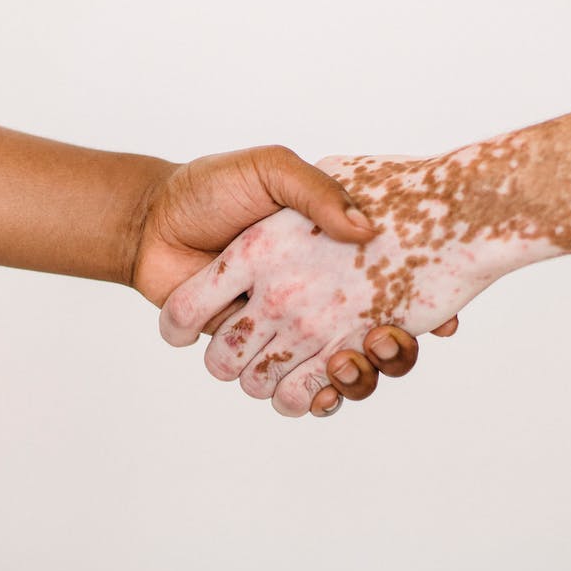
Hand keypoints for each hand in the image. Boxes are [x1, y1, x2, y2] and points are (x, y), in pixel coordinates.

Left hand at [130, 145, 456, 411]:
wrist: (156, 218)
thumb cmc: (217, 187)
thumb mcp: (273, 170)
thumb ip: (315, 192)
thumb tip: (363, 230)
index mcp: (329, 257)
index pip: (397, 292)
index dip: (415, 309)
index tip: (412, 305)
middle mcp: (315, 299)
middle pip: (377, 346)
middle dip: (386, 353)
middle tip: (379, 337)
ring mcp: (289, 331)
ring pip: (341, 377)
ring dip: (349, 378)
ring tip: (342, 359)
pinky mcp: (258, 357)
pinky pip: (298, 393)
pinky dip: (311, 400)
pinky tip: (318, 390)